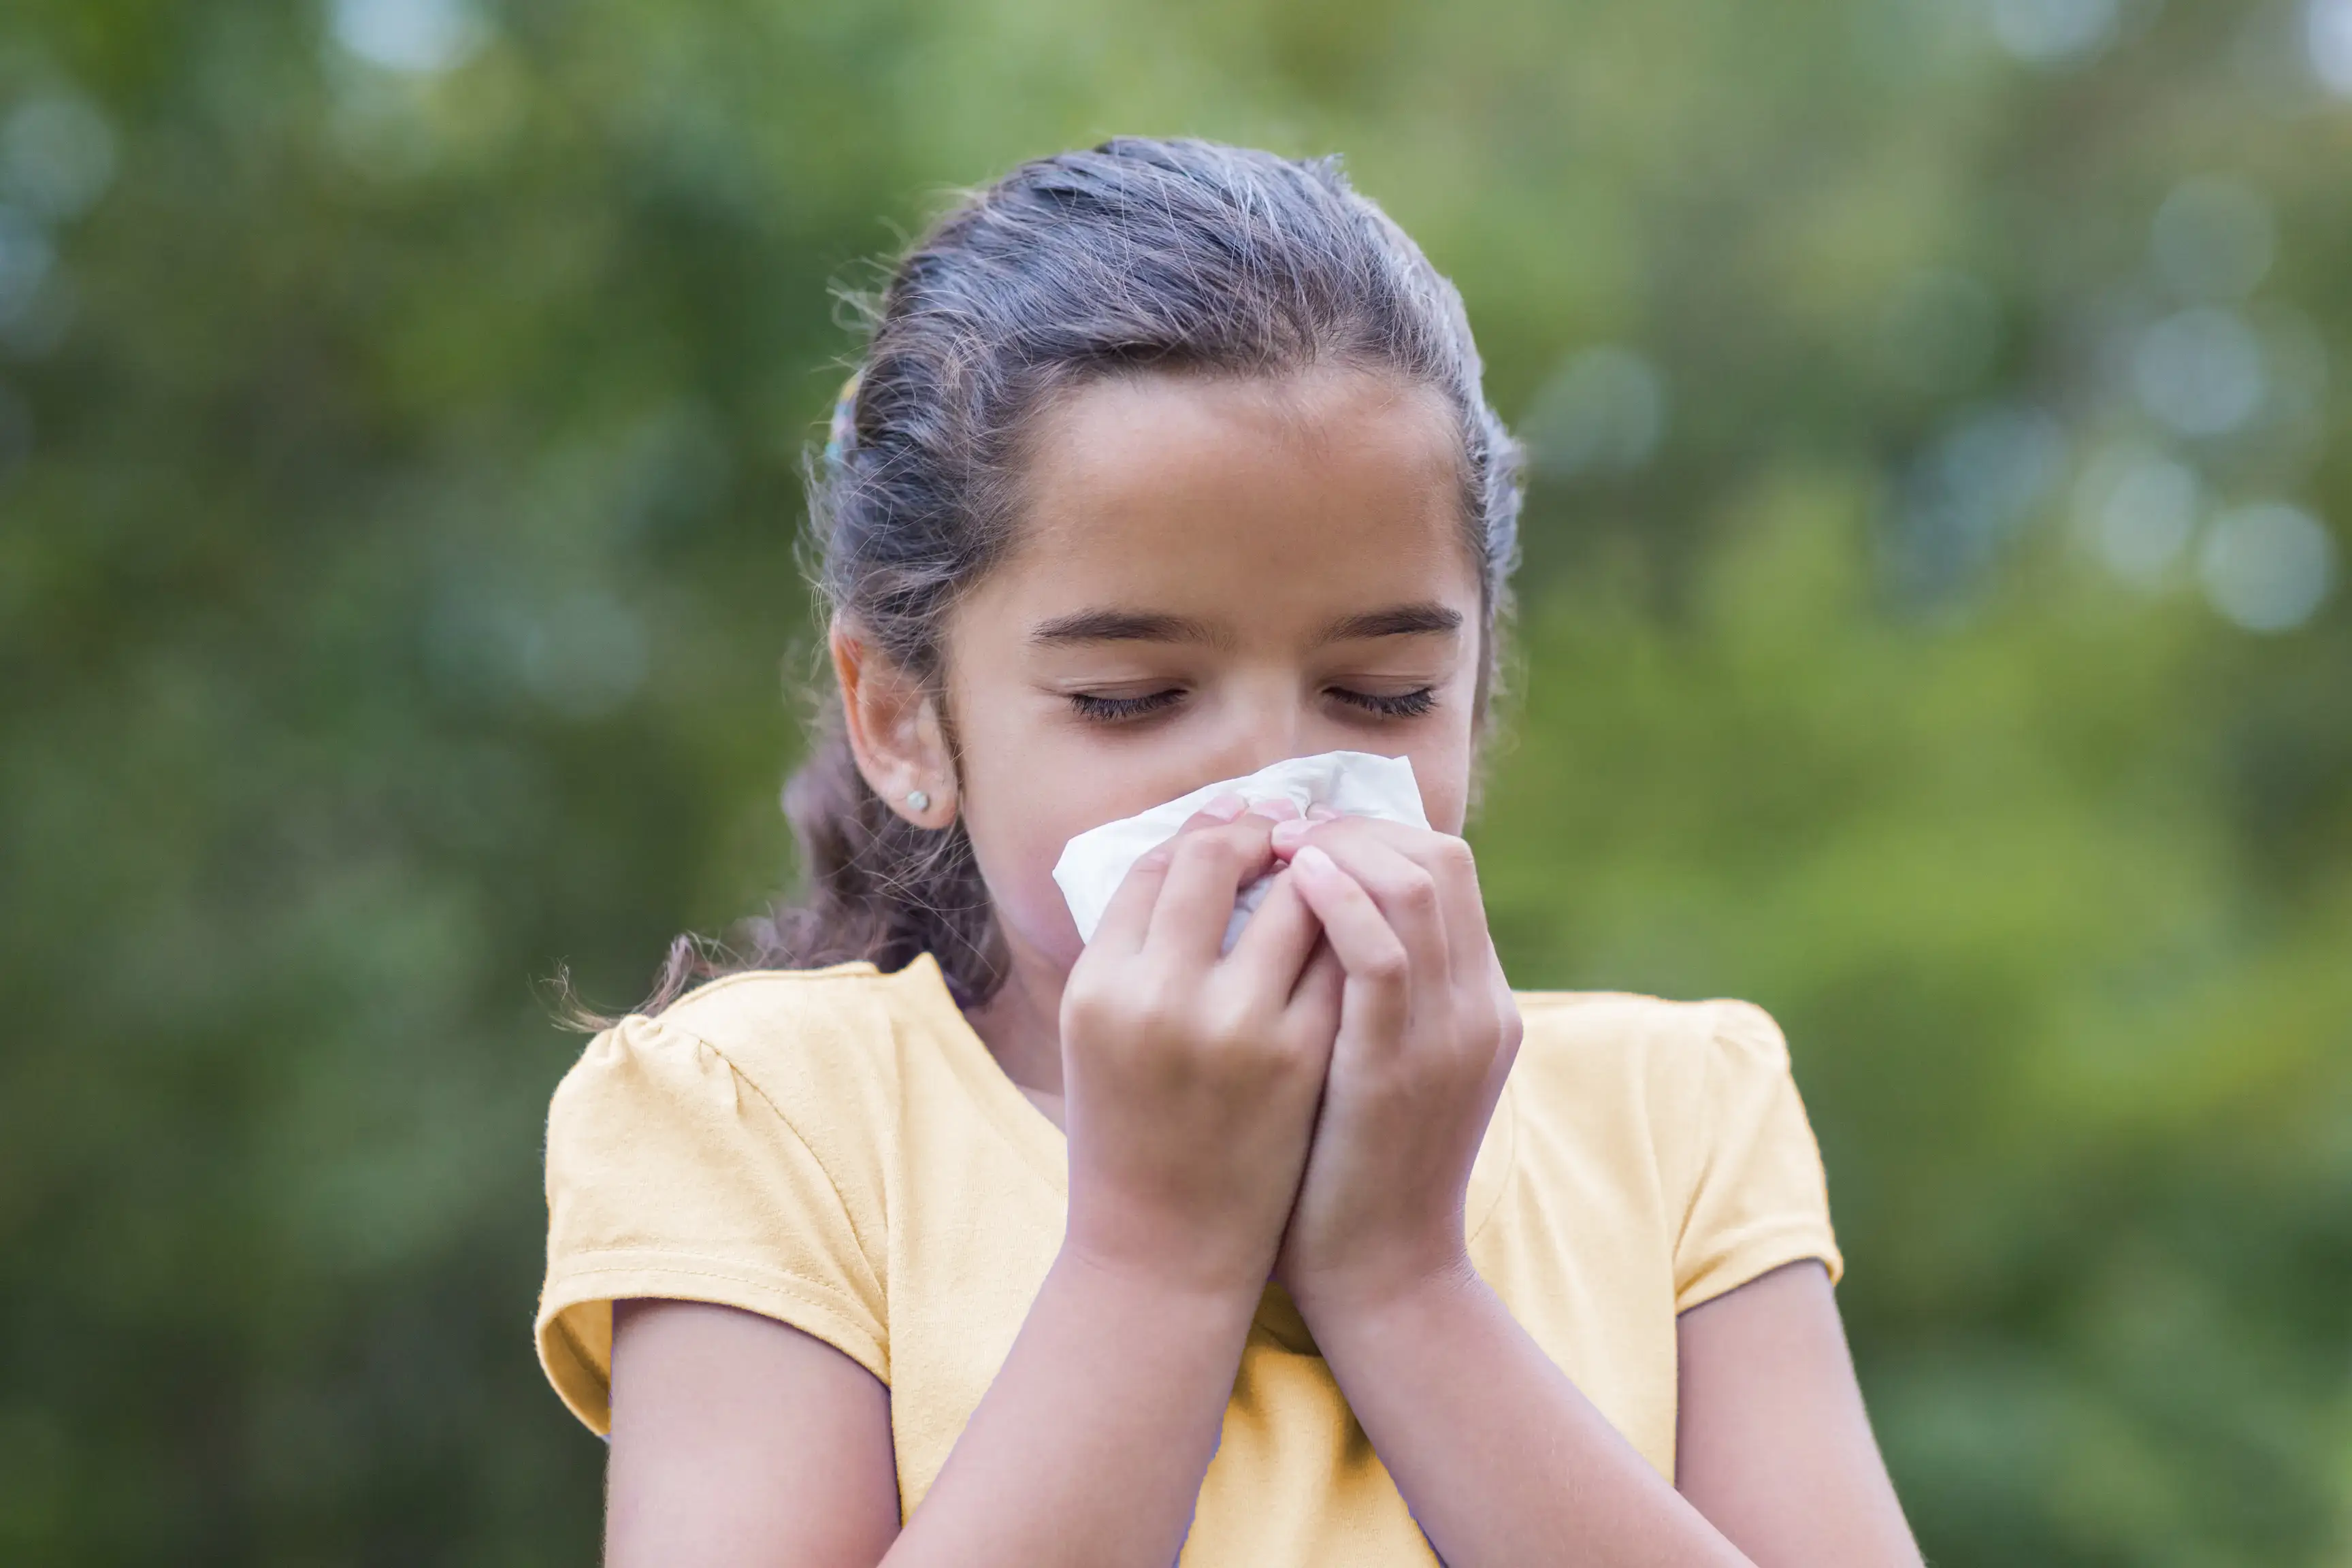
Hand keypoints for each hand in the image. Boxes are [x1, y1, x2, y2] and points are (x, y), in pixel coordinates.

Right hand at [1057, 796, 1341, 1299]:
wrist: (1164, 1255)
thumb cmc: (1130, 1140)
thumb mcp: (1102, 1039)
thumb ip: (1135, 955)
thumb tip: (1196, 859)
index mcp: (1098, 986)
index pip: (1150, 866)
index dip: (1198, 831)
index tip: (1231, 820)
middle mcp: (1156, 996)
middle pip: (1213, 860)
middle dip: (1255, 830)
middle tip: (1284, 825)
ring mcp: (1233, 1026)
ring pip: (1293, 895)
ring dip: (1314, 870)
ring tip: (1325, 869)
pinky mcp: (1299, 1058)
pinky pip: (1341, 958)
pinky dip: (1350, 932)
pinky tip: (1354, 932)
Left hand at [1265, 815, 1521, 1315]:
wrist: (1380, 1282)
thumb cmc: (1350, 1171)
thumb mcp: (1374, 1063)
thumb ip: (1361, 992)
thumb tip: (1294, 913)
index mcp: (1476, 1000)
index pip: (1443, 866)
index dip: (1368, 829)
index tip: (1295, 830)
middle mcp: (1476, 1006)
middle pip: (1437, 858)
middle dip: (1350, 825)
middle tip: (1276, 828)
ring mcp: (1447, 1035)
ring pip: (1416, 886)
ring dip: (1337, 847)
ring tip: (1272, 846)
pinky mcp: (1400, 1067)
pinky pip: (1383, 955)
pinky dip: (1339, 902)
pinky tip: (1289, 881)